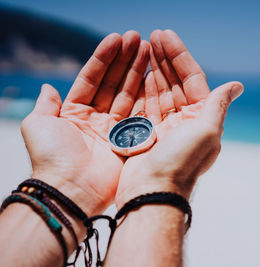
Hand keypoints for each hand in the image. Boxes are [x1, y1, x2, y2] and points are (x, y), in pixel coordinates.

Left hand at [20, 31, 149, 214]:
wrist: (71, 189)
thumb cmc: (52, 157)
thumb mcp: (38, 124)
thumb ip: (45, 104)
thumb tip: (47, 87)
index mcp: (74, 112)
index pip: (91, 78)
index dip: (103, 58)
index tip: (117, 39)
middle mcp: (95, 118)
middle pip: (112, 82)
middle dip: (124, 60)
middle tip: (139, 38)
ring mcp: (113, 129)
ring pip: (127, 94)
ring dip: (136, 71)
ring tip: (148, 49)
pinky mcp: (128, 140)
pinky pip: (138, 113)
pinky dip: (144, 95)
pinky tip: (152, 75)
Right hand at [115, 30, 242, 206]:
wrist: (153, 193)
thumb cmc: (181, 163)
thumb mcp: (206, 131)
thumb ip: (217, 104)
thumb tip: (237, 85)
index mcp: (201, 118)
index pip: (192, 80)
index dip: (180, 56)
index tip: (166, 36)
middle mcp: (185, 122)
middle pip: (176, 83)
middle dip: (165, 59)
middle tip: (154, 36)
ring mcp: (166, 128)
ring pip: (161, 92)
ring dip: (154, 70)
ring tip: (144, 47)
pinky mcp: (147, 135)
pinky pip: (146, 106)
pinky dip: (143, 89)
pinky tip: (140, 73)